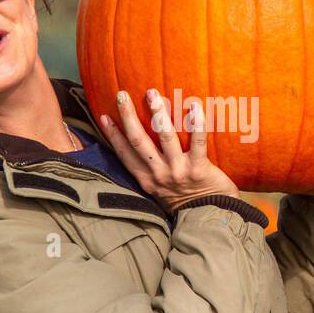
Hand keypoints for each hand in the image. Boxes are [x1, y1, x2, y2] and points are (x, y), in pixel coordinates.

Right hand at [99, 88, 239, 211]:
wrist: (209, 218)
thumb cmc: (186, 200)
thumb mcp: (161, 190)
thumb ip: (152, 170)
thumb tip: (145, 144)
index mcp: (147, 180)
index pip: (124, 153)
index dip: (112, 135)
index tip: (103, 116)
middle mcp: (159, 175)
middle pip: (138, 141)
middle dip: (128, 116)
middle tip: (122, 95)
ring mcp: (178, 171)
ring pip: (164, 138)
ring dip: (157, 114)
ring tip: (152, 94)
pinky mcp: (199, 170)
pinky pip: (198, 142)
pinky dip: (197, 123)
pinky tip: (195, 106)